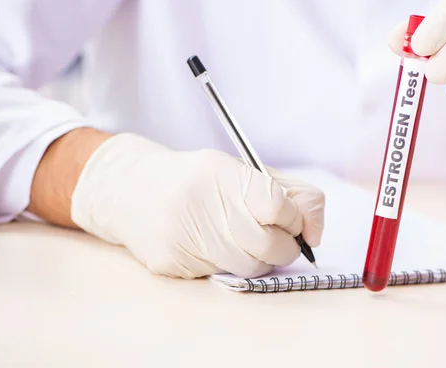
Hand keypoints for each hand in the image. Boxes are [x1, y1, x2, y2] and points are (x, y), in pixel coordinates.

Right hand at [70, 133, 324, 278]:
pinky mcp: (171, 264)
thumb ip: (286, 193)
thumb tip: (314, 232)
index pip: (278, 205)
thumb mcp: (238, 170)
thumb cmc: (196, 180)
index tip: (288, 218)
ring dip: (258, 258)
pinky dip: (227, 264)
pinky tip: (210, 245)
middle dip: (284, 245)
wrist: (131, 190)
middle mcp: (199, 204)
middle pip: (271, 246)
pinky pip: (220, 275)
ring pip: (250, 267)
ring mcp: (182, 237)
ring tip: (243, 239)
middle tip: (275, 236)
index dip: (292, 217)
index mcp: (220, 173)